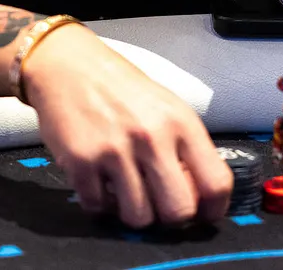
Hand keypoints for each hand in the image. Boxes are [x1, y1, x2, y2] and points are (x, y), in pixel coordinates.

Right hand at [22, 24, 232, 227]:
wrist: (67, 65)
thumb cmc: (119, 87)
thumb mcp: (165, 106)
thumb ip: (184, 147)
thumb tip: (195, 195)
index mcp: (180, 122)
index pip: (215, 183)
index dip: (213, 209)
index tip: (203, 214)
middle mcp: (152, 137)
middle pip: (178, 211)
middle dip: (170, 217)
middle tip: (158, 204)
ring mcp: (116, 151)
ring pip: (139, 218)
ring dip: (132, 211)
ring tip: (125, 190)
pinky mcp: (82, 162)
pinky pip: (98, 208)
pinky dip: (98, 201)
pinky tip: (99, 179)